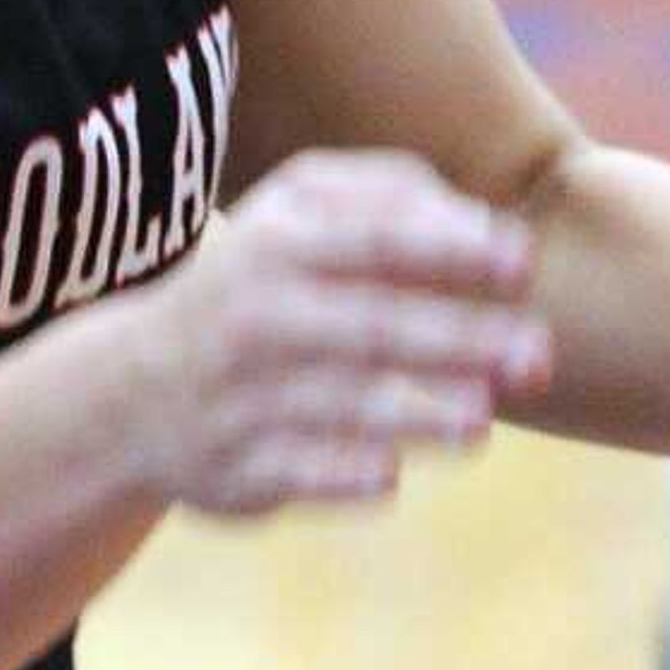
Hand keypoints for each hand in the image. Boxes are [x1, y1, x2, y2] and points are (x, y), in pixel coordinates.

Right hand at [126, 150, 549, 513]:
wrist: (131, 390)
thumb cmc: (259, 281)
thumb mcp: (298, 213)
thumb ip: (389, 195)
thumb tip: (483, 224)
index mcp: (277, 245)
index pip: (373, 241)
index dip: (448, 248)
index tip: (522, 261)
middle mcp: (255, 320)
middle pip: (367, 329)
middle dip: (457, 342)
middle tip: (538, 358)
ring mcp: (240, 400)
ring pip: (334, 407)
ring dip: (411, 416)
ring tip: (479, 421)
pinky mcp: (235, 471)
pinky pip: (292, 473)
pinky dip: (338, 474)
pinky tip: (391, 474)